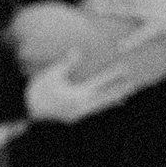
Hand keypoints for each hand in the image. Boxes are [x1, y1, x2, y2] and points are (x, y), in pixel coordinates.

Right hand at [24, 43, 165, 122]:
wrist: (28, 109)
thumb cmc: (38, 90)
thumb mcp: (51, 74)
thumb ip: (67, 64)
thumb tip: (78, 50)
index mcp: (77, 95)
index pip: (100, 83)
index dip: (114, 74)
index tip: (126, 67)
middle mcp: (82, 106)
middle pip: (107, 97)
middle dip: (122, 88)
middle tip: (137, 81)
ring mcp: (80, 113)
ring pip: (103, 105)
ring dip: (116, 97)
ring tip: (130, 91)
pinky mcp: (77, 116)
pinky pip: (96, 109)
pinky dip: (106, 104)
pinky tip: (114, 101)